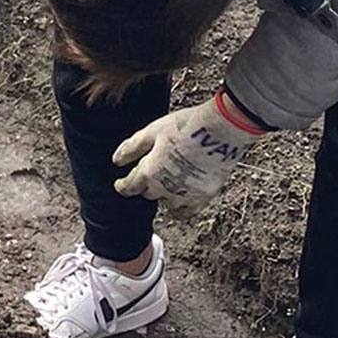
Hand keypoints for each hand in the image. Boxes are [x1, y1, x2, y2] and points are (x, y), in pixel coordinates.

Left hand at [113, 89, 266, 209]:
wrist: (221, 129)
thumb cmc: (185, 126)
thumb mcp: (152, 132)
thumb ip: (131, 148)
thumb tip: (116, 161)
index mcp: (148, 173)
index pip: (129, 188)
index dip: (123, 185)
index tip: (121, 184)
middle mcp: (164, 189)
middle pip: (148, 194)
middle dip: (147, 185)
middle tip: (152, 173)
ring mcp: (185, 195)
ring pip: (168, 204)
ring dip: (165, 195)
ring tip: (169, 182)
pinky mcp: (204, 196)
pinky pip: (187, 211)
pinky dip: (182, 207)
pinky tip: (182, 196)